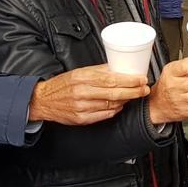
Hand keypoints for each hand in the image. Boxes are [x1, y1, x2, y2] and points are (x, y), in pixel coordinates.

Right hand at [28, 64, 149, 125]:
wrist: (44, 100)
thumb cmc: (62, 85)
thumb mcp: (79, 72)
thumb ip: (99, 71)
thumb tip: (119, 67)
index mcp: (82, 78)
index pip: (111, 80)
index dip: (130, 81)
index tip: (141, 79)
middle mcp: (82, 93)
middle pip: (115, 94)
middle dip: (133, 92)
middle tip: (144, 90)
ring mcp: (82, 107)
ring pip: (111, 105)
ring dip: (125, 101)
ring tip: (133, 95)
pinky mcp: (82, 118)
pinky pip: (105, 115)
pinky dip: (115, 110)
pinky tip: (119, 105)